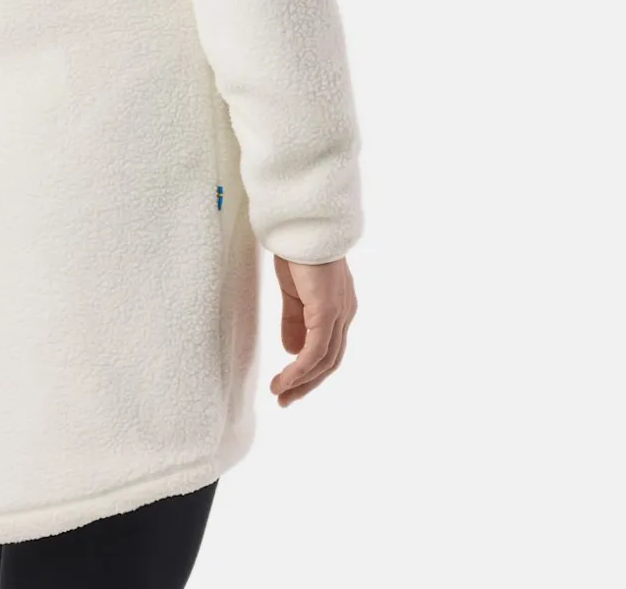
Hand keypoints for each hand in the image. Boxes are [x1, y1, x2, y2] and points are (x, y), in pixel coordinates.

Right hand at [269, 254, 357, 405]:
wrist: (301, 226)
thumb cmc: (297, 251)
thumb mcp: (294, 292)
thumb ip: (294, 321)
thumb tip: (292, 352)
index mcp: (339, 308)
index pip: (329, 349)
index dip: (310, 371)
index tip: (288, 385)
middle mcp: (345, 313)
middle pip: (330, 361)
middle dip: (307, 384)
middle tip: (284, 400)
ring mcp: (338, 312)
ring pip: (325, 360)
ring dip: (301, 381)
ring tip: (279, 392)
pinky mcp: (326, 310)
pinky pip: (315, 350)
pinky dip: (301, 368)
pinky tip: (286, 379)